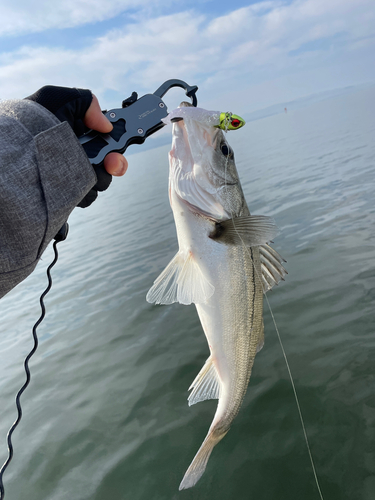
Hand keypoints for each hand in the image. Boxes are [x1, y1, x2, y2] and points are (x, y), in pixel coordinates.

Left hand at [25, 85, 127, 206]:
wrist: (15, 151)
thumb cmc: (32, 122)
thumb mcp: (59, 99)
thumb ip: (88, 103)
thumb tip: (105, 125)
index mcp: (80, 137)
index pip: (109, 144)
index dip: (118, 146)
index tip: (117, 149)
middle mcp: (79, 157)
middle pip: (111, 167)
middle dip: (115, 165)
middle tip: (110, 163)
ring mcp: (74, 177)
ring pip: (101, 183)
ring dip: (98, 178)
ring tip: (79, 171)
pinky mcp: (68, 195)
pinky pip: (87, 197)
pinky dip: (83, 192)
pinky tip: (69, 184)